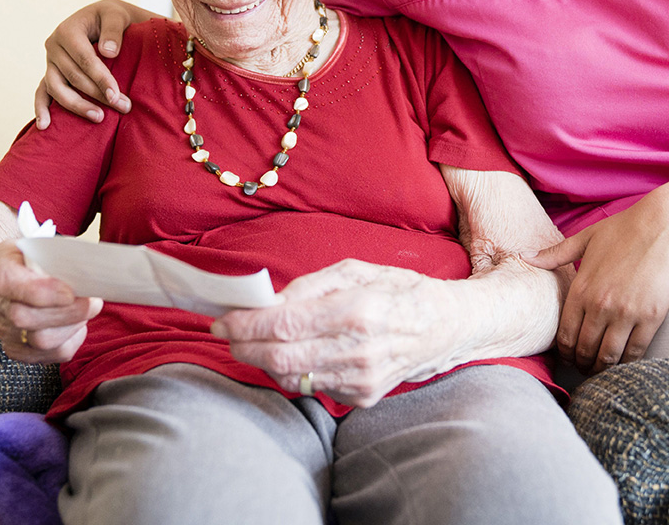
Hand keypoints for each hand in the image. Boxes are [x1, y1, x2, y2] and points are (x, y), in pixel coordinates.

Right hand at [0, 240, 101, 362]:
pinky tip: (77, 325)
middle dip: (68, 312)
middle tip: (94, 301)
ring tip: (86, 311)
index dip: (41, 292)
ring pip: (40, 341)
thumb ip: (60, 253)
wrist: (12, 278)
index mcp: (2, 266)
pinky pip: (50, 355)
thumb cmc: (35, 259)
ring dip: (72, 327)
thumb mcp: (42, 243)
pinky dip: (71, 341)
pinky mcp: (18, 349)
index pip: (10, 284)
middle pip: (25, 318)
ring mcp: (5, 329)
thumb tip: (91, 268)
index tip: (70, 292)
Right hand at [33, 0, 137, 127]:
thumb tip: (109, 52)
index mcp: (68, 30)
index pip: (84, 59)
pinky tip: (44, 126)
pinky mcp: (50, 74)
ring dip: (77, 106)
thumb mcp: (116, 15)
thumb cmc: (112, 17)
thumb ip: (113, 30)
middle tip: (123, 107)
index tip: (116, 95)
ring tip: (99, 118)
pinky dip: (41, 109)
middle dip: (98, 95)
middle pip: (73, 76)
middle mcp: (54, 46)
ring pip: (57, 88)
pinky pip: (42, 92)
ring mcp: (50, 62)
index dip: (100, 78)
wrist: (102, 19)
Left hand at [211, 259, 453, 407]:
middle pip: (280, 357)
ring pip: (290, 377)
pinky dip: (292, 371)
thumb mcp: (357, 270)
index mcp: (358, 310)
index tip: (222, 318)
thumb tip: (266, 302)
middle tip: (226, 332)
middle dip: (243, 346)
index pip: (285, 325)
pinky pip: (311, 387)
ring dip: (262, 360)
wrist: (446, 327)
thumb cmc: (399, 290)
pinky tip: (292, 353)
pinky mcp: (362, 398)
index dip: (246, 324)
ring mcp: (361, 379)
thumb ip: (308, 286)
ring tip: (253, 341)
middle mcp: (359, 350)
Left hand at [525, 200, 668, 374]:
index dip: (565, 352)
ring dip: (602, 369)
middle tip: (585, 368)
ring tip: (602, 370)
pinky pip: (635, 352)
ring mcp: (626, 313)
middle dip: (582, 364)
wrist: (665, 224)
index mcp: (581, 289)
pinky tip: (625, 363)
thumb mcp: (585, 238)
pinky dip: (628, 363)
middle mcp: (600, 305)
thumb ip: (555, 254)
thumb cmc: (625, 228)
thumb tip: (525, 256)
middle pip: (585, 350)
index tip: (569, 356)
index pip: (565, 334)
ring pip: (608, 356)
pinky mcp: (651, 317)